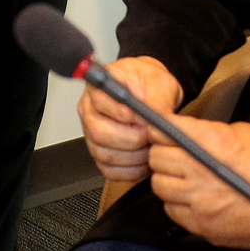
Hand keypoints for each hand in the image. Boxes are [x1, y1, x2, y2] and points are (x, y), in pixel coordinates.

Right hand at [78, 56, 183, 181]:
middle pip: (100, 133)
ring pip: (105, 155)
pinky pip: (110, 170)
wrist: (150, 93)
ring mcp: (91, 134)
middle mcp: (90, 111)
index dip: (124, 114)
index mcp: (99, 88)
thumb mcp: (159, 80)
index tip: (144, 118)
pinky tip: (143, 159)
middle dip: (132, 139)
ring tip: (150, 146)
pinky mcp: (100, 153)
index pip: (100, 102)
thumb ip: (158, 97)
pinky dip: (131, 170)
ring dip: (134, 156)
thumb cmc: (149, 83)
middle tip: (150, 135)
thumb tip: (157, 116)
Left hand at [148, 116, 249, 248]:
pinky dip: (177, 204)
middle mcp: (198, 172)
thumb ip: (206, 132)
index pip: (163, 130)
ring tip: (185, 179)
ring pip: (160, 186)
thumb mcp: (240, 132)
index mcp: (208, 143)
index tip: (161, 131)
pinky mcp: (203, 226)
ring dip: (168, 180)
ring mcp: (199, 202)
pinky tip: (193, 199)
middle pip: (156, 159)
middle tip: (176, 155)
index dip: (159, 130)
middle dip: (163, 154)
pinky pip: (172, 212)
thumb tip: (181, 133)